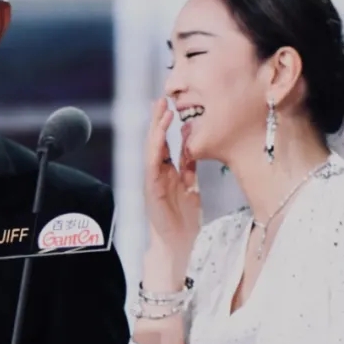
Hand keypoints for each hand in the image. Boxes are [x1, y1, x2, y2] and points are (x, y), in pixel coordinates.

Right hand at [144, 97, 201, 255]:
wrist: (178, 244)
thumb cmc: (185, 219)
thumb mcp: (192, 185)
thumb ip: (190, 165)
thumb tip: (192, 142)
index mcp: (168, 172)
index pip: (166, 143)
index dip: (168, 125)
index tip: (172, 106)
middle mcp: (158, 174)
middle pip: (156, 142)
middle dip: (158, 121)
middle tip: (162, 99)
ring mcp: (153, 182)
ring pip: (152, 151)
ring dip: (156, 131)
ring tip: (162, 113)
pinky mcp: (151, 190)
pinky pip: (151, 167)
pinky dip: (155, 151)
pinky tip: (160, 138)